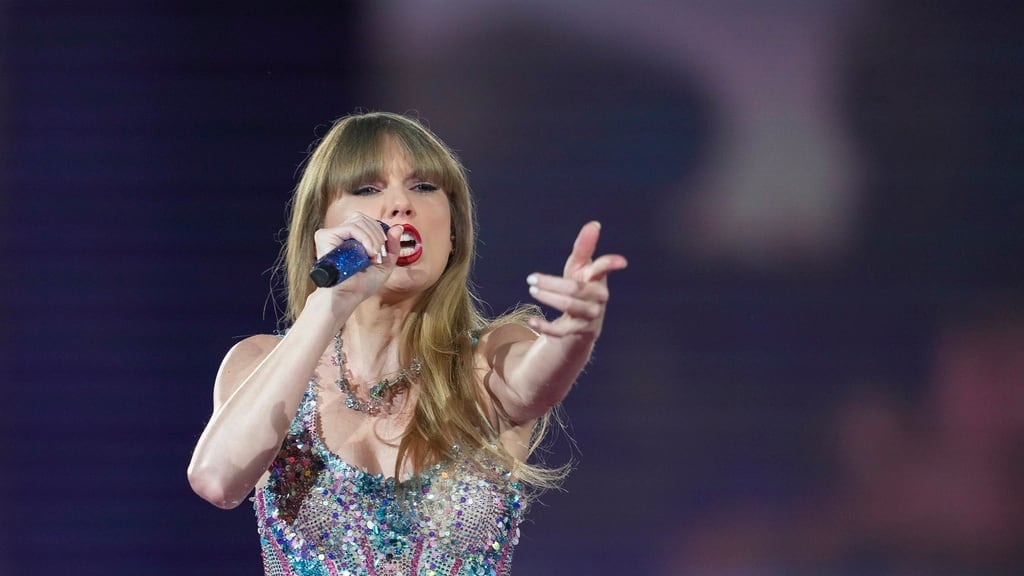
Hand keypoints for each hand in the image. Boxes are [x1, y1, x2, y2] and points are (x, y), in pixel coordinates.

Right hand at [313, 212, 403, 300]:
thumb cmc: (362, 285)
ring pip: (359, 220)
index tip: (382, 253)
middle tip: (378, 255)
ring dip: (373, 238)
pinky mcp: (325, 236)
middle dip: (378, 235)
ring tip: (373, 256)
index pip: (368, 222)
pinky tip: (367, 252)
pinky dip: (365, 237)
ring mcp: (332, 234)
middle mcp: (341, 234)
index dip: (380, 233)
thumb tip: (398, 228)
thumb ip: (393, 246)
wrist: (348, 296)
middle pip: (364, 218)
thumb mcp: (385, 264)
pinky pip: (351, 227)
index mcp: (351, 238)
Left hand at [525, 221, 627, 339]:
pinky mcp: (579, 331)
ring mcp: (590, 315)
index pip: (604, 269)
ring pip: (569, 306)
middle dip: (551, 283)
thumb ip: (584, 246)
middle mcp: (598, 297)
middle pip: (575, 289)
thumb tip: (594, 224)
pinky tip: (531, 321)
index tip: (622, 262)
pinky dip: (545, 326)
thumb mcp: (580, 267)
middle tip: (531, 279)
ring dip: (548, 298)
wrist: (582, 321)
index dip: (611, 264)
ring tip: (533, 290)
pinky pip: (561, 330)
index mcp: (598, 278)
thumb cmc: (581, 286)